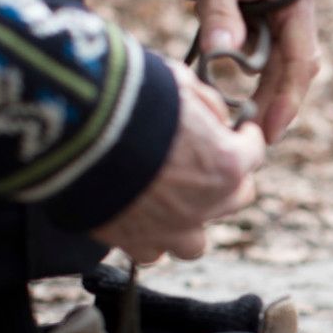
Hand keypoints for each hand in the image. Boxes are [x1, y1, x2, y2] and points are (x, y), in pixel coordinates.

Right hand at [90, 61, 265, 263]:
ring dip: (191, 221)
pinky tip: (138, 216)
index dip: (247, 138)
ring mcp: (170, 229)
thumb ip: (205, 102)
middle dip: (227, 180)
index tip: (239, 132)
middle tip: (209, 164)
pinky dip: (149, 237)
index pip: (254, 152)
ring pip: (195, 242)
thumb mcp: (179, 81)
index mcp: (226, 163)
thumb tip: (214, 116)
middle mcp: (205, 204)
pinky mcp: (133, 241)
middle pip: (235, 198)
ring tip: (176, 202)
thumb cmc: (132, 97)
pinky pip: (151, 251)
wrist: (77, 129)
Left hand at [185, 0, 319, 143]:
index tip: (271, 129)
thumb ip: (220, 13)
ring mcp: (281, 8)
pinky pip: (264, 49)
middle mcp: (296, 5)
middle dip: (278, 103)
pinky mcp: (263, 9)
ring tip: (247, 124)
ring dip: (265, 91)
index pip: (300, 58)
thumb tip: (220, 57)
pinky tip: (238, 95)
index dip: (287, 98)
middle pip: (293, 67)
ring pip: (279, 61)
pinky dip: (252, 73)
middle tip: (256, 139)